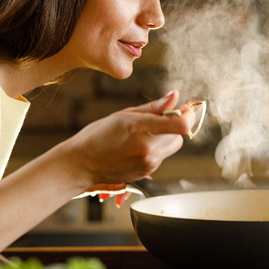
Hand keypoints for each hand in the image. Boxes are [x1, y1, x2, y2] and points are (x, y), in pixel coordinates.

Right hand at [64, 89, 195, 187]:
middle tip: (154, 122)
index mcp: (143, 129)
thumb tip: (175, 95)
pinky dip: (155, 150)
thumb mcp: (125, 114)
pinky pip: (161, 157)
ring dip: (164, 139)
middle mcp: (149, 149)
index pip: (182, 125)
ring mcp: (148, 163)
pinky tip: (135, 147)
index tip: (184, 110)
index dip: (188, 116)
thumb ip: (154, 107)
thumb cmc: (98, 135)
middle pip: (179, 136)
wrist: (81, 163)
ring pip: (171, 147)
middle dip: (172, 127)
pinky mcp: (146, 173)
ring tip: (140, 136)